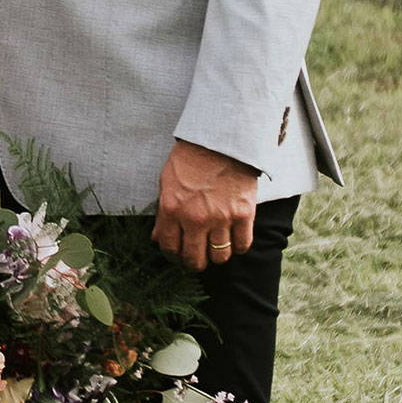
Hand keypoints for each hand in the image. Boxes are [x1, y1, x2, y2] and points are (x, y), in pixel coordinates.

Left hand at [153, 139, 257, 271]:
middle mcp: (195, 218)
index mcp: (172, 210)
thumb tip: (158, 238)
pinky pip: (243, 245)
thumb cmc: (191, 158)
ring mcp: (221, 218)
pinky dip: (239, 246)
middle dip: (195, 262)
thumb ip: (163, 213)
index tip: (178, 254)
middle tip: (198, 257)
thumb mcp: (167, 182)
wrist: (222, 139)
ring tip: (217, 246)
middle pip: (195, 260)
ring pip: (220, 257)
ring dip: (218, 255)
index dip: (173, 256)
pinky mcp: (244, 214)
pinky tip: (235, 238)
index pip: (169, 248)